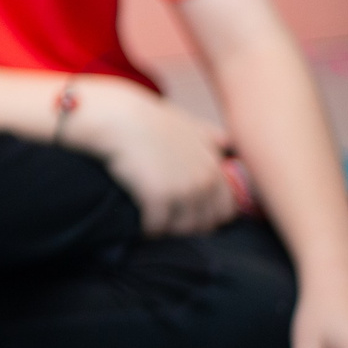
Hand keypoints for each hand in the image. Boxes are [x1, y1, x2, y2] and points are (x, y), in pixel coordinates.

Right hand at [70, 78, 236, 236]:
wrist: (121, 119)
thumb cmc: (149, 118)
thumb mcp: (186, 122)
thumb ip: (209, 134)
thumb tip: (226, 141)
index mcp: (213, 166)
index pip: (225, 208)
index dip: (208, 214)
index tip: (189, 212)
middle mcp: (204, 180)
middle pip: (205, 223)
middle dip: (188, 224)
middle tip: (168, 219)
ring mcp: (183, 190)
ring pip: (182, 228)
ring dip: (168, 228)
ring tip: (154, 221)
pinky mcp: (159, 197)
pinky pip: (157, 226)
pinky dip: (148, 228)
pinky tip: (139, 222)